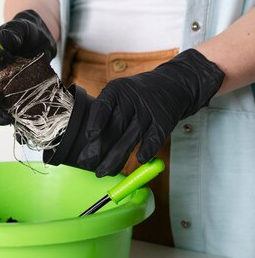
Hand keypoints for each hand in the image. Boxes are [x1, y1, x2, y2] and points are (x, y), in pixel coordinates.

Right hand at [0, 10, 56, 124]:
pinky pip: (11, 112)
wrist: (41, 43)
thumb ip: (14, 31)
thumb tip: (6, 40)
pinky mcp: (15, 99)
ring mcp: (2, 89)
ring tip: (7, 118)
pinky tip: (21, 125)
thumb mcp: (24, 26)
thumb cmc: (27, 32)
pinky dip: (15, 121)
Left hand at [77, 49, 224, 176]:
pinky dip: (146, 150)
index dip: (96, 121)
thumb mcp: (117, 95)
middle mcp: (132, 100)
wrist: (170, 86)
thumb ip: (104, 113)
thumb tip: (88, 143)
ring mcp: (149, 111)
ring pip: (131, 137)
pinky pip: (154, 139)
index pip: (104, 106)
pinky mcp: (163, 122)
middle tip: (86, 164)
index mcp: (116, 91)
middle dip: (99, 148)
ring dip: (116, 157)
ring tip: (102, 171)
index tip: (89, 137)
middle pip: (115, 126)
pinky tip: (137, 161)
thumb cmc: (134, 97)